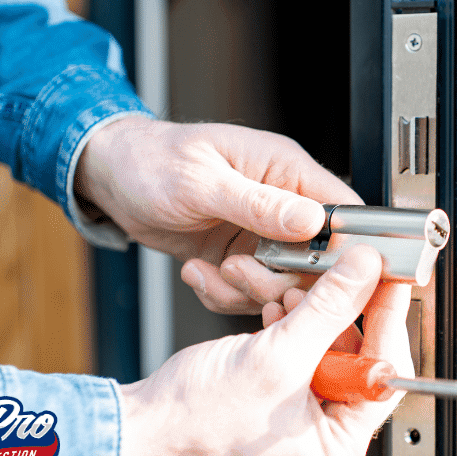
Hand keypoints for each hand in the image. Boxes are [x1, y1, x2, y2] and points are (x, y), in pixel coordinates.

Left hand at [75, 115, 361, 313]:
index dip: (345, 249)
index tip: (324, 276)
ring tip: (211, 271)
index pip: (344, 211)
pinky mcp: (240, 257)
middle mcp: (282, 203)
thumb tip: (313, 220)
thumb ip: (260, 203)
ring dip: (245, 290)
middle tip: (239, 271)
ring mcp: (262, 234)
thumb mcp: (202, 182)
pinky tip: (197, 272)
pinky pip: (249, 292)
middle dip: (280, 279)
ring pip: (283, 283)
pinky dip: (223, 295)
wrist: (111, 177)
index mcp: (286, 169)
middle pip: (318, 260)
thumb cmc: (151, 160)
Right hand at [115, 246, 413, 455]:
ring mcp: (301, 412)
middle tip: (338, 271)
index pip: (385, 372)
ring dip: (305, 309)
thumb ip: (329, 308)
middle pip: (357, 352)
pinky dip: (286, 321)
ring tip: (285, 289)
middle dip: (335, 309)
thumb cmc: (194, 425)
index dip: (387, 318)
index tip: (389, 278)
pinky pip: (297, 346)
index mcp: (339, 445)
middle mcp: (326, 432)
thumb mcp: (276, 357)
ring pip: (324, 342)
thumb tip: (365, 272)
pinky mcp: (277, 392)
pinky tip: (271, 305)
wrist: (138, 430)